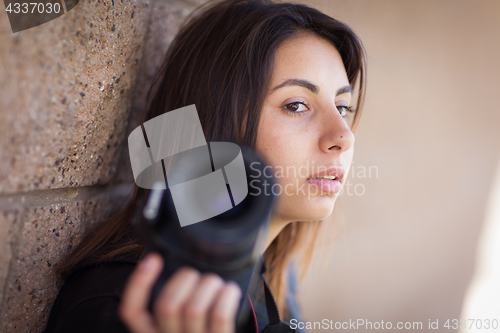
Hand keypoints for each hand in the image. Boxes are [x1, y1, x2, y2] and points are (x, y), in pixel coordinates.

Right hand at [119, 252, 242, 332]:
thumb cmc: (199, 330)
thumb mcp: (177, 323)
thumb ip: (173, 302)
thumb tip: (178, 267)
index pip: (131, 312)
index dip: (138, 284)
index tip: (153, 259)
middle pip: (166, 306)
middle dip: (185, 278)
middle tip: (198, 275)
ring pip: (193, 309)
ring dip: (209, 285)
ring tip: (218, 284)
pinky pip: (219, 317)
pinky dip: (226, 296)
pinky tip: (229, 290)